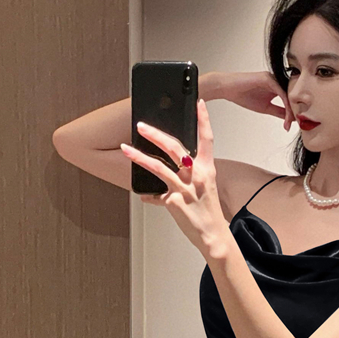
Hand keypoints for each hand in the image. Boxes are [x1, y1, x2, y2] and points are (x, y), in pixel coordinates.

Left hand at [120, 98, 229, 256]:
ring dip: (139, 156)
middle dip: (155, 134)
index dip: (203, 119)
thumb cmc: (208, 210)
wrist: (213, 234)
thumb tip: (172, 166)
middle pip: (174, 148)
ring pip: (158, 167)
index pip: (206, 139)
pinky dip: (147, 195)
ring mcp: (185, 189)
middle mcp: (197, 176)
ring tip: (125, 149)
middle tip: (141, 125)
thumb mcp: (204, 187)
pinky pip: (155, 195)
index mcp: (207, 169)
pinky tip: (142, 195)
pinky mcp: (174, 202)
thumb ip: (188, 173)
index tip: (199, 103)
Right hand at [204, 70, 294, 131]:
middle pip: (292, 96)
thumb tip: (290, 119)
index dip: (293, 112)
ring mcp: (273, 78)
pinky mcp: (268, 78)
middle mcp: (277, 81)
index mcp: (277, 87)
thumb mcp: (265, 108)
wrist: (228, 88)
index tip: (294, 125)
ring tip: (291, 123)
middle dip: (296, 111)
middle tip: (298, 125)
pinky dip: (285, 105)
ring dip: (291, 110)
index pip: (290, 99)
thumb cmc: (243, 95)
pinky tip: (286, 116)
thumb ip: (278, 111)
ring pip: (288, 95)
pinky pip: (281, 93)